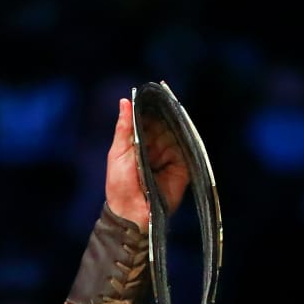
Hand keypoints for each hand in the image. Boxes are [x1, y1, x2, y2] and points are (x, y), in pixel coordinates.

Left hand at [106, 97, 187, 229]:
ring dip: (174, 126)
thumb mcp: (118, 152)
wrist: (132, 211)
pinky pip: (186, 147)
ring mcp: (170, 154)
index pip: (148, 118)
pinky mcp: (182, 165)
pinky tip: (181, 131)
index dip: (151, 107)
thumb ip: (123, 127)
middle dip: (165, 114)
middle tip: (166, 100)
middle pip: (164, 123)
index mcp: (139, 142)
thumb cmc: (120, 184)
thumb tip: (125, 101)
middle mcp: (156, 146)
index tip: (154, 92)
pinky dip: (184, 139)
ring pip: (176, 132)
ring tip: (172, 116)